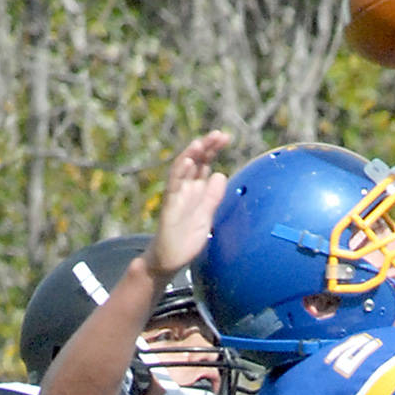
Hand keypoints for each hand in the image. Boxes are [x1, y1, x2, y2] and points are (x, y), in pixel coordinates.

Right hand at [147, 131, 230, 280]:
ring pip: (182, 169)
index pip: (204, 163)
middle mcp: (185, 188)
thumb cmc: (186, 238)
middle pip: (195, 161)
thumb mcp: (206, 216)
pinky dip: (180, 173)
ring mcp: (176, 196)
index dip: (213, 149)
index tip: (225, 137)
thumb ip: (213, 197)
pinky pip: (173, 187)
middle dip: (206, 147)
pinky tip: (188, 162)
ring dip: (191, 155)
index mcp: (195, 190)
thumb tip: (221, 175)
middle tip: (219, 135)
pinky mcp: (169, 207)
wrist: (169, 259)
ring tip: (200, 143)